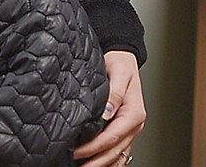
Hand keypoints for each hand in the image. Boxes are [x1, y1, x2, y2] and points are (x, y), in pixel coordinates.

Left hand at [73, 50, 145, 166]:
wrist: (124, 56)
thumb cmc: (119, 63)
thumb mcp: (117, 73)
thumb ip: (114, 93)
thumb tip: (107, 112)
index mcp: (134, 114)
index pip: (111, 137)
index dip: (94, 147)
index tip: (78, 152)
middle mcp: (134, 124)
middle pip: (115, 150)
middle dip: (97, 161)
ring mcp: (131, 127)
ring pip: (118, 153)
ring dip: (103, 162)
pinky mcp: (125, 126)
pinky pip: (119, 147)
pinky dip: (110, 158)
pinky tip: (99, 162)